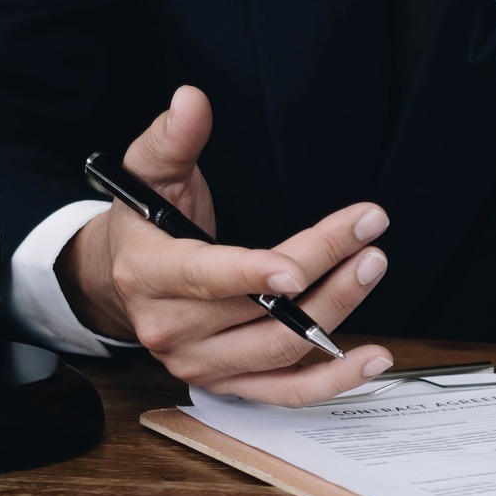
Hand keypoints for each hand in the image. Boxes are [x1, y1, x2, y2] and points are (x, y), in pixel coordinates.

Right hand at [56, 86, 394, 404]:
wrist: (122, 282)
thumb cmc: (145, 226)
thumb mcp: (148, 174)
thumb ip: (172, 138)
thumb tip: (191, 101)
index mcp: (147, 274)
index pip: (202, 278)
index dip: (250, 274)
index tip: (297, 266)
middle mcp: (170, 329)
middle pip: (257, 311)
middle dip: (319, 270)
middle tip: (366, 233)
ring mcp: (200, 363)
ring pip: (279, 349)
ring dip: (335, 311)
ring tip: (370, 266)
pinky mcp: (228, 383)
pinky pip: (283, 393)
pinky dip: (330, 382)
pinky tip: (372, 359)